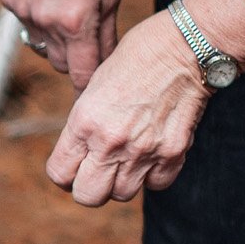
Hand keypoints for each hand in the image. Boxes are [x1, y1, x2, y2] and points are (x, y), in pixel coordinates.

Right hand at [0, 0, 119, 88]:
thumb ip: (106, 36)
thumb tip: (104, 68)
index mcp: (76, 22)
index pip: (81, 75)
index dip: (89, 86)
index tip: (95, 92)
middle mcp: (45, 21)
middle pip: (60, 64)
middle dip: (75, 58)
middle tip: (86, 36)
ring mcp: (23, 11)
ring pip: (41, 46)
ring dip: (54, 39)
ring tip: (66, 8)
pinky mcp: (9, 0)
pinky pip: (26, 24)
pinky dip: (38, 18)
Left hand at [45, 0, 244, 207]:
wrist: (185, 46)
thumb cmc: (138, 56)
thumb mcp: (95, 85)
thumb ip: (86, 122)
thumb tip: (81, 149)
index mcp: (84, 121)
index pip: (59, 173)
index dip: (64, 174)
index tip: (73, 167)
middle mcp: (110, 142)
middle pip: (87, 197)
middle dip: (89, 187)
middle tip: (97, 171)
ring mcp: (143, 151)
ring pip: (122, 194)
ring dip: (122, 181)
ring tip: (127, 158)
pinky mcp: (173, 153)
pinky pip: (156, 185)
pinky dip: (153, 176)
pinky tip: (152, 154)